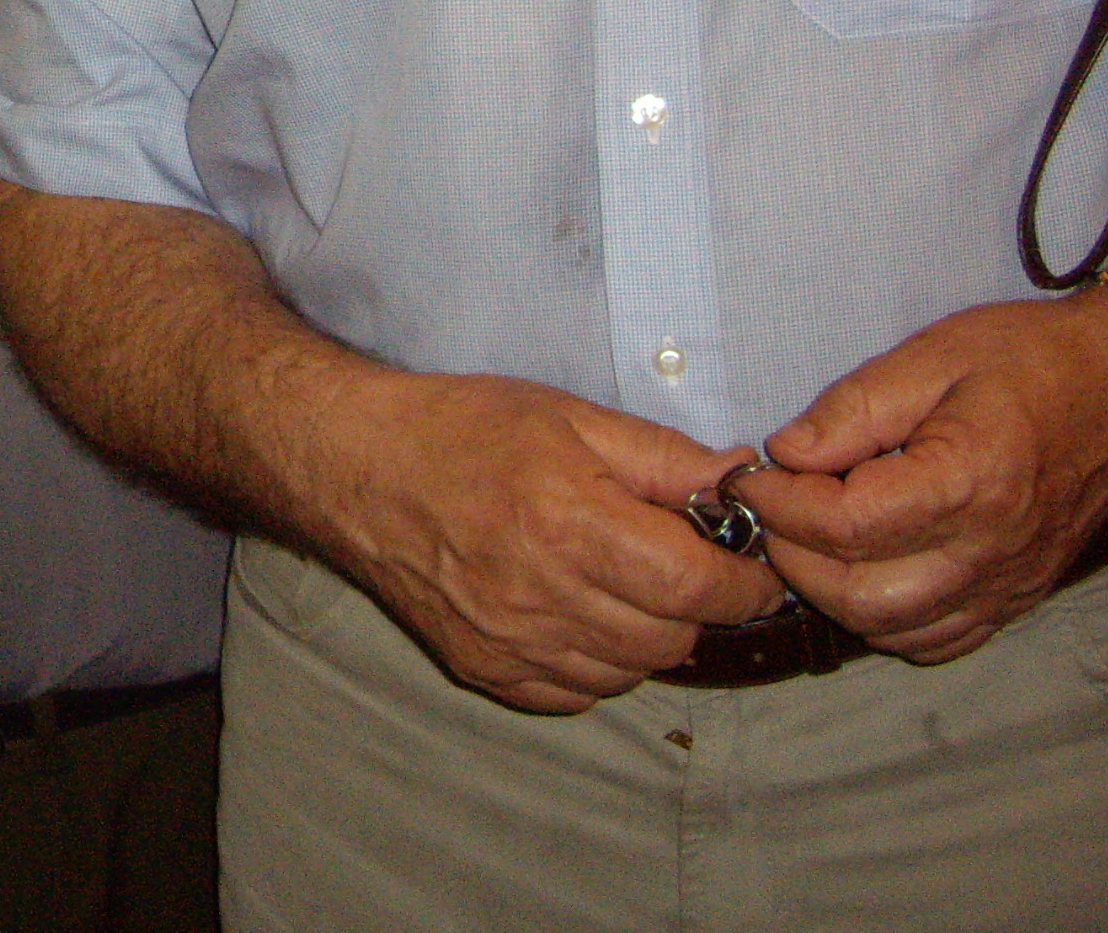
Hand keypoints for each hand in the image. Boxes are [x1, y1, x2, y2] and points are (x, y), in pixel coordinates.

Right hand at [307, 372, 786, 713]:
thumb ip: (661, 457)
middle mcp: (542, 594)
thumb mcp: (568, 416)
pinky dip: (596, 662)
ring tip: (623, 582)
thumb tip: (737, 482)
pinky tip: (577, 612)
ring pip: (630, 672)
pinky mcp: (483, 668)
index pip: (697, 587)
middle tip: (683, 563)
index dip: (744, 582)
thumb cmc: (459, 429)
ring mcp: (509, 642)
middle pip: (672, 637)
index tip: (752, 566)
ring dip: (647, 635)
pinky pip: (576, 693)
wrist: (355, 465)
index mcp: (570, 521)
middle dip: (697, 604)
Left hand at [733, 292, 1107, 662]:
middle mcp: (990, 550)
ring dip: (831, 592)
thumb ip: (853, 408)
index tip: (750, 475)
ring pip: (893, 628)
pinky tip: (863, 569)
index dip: (780, 504)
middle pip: (860, 595)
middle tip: (771, 507)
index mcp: (969, 483)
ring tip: (809, 535)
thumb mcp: (933, 356)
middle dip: (794, 557)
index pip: (846, 525)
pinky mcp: (1017, 597)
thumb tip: (787, 452)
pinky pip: (936, 638)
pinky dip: (883, 619)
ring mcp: (1007, 583)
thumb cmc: (1032, 361)